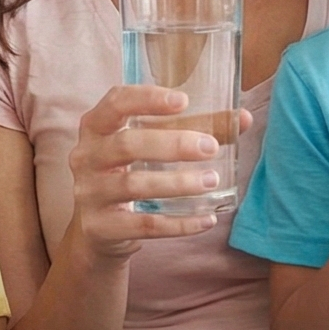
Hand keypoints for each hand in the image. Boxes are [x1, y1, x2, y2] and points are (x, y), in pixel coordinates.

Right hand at [63, 85, 244, 259]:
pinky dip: (178, 223)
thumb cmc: (130, 173)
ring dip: (177, 183)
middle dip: (171, 144)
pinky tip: (207, 219)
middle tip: (210, 147)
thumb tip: (243, 118)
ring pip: (133, 186)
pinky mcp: (100, 227)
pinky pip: (143, 225)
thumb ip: (193, 129)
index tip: (183, 101)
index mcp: (96, 127)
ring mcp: (89, 193)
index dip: (146, 99)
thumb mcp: (150, 148)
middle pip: (127, 144)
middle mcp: (86, 156)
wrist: (98, 230)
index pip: (115, 102)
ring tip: (212, 180)